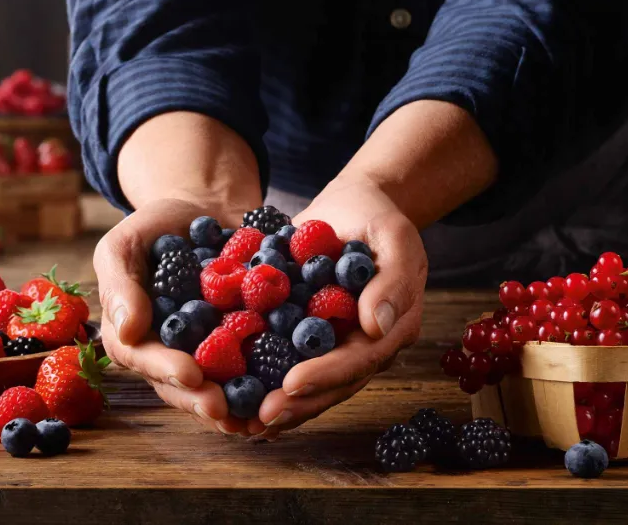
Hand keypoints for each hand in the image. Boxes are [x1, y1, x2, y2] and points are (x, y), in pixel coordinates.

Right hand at [94, 112, 263, 436]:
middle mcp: (169, 351)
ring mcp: (205, 351)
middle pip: (181, 384)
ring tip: (257, 416)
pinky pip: (253, 364)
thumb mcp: (125, 243)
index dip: (166, 370)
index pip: (143, 359)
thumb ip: (119, 283)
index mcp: (134, 334)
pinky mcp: (241, 342)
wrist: (204, 211)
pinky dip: (269, 378)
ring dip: (236, 403)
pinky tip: (287, 389)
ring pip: (217, 385)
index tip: (192, 374)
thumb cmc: (155, 227)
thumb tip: (127, 330)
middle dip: (202, 399)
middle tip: (225, 409)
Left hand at [254, 174, 427, 439]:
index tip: (292, 384)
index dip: (327, 375)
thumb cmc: (376, 217)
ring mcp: (336, 342)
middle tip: (260, 416)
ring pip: (309, 380)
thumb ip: (392, 281)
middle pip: (333, 383)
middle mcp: (363, 343)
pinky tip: (234, 394)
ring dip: (278, 401)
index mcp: (390, 327)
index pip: (360, 359)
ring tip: (242, 419)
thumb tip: (376, 326)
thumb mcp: (393, 237)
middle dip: (297, 402)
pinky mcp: (307, 332)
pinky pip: (286, 358)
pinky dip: (262, 377)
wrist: (351, 206)